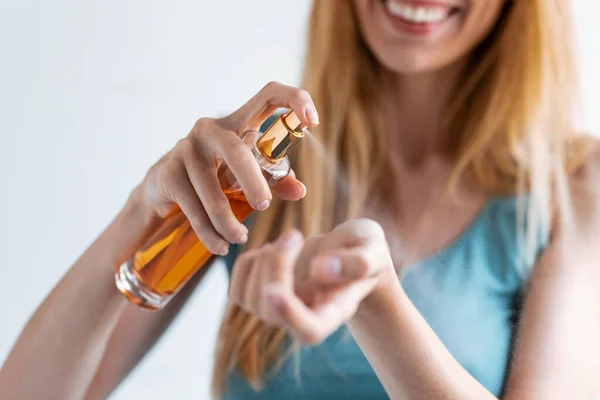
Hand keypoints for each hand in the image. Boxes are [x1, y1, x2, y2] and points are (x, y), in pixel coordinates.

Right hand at [134, 82, 318, 254]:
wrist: (160, 192)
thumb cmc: (212, 180)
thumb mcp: (246, 178)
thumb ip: (276, 181)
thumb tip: (300, 191)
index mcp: (237, 124)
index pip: (267, 95)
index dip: (293, 99)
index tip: (312, 120)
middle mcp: (210, 129)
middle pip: (237, 150)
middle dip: (253, 182)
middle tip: (264, 207)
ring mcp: (185, 149)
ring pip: (213, 189)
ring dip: (228, 221)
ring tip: (239, 239)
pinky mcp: (167, 173)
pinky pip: (193, 207)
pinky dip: (208, 232)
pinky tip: (219, 245)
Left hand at [228, 219, 394, 344]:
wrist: (350, 253)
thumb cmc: (365, 252)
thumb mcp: (373, 250)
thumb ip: (358, 262)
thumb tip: (320, 269)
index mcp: (334, 311)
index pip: (308, 330)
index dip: (289, 316)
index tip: (276, 291)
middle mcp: (303, 315)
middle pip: (271, 309)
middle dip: (276, 266)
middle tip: (295, 235)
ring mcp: (280, 309)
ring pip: (250, 299)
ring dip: (264, 260)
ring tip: (291, 238)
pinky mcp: (261, 295)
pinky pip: (237, 290)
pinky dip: (247, 263)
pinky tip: (271, 249)